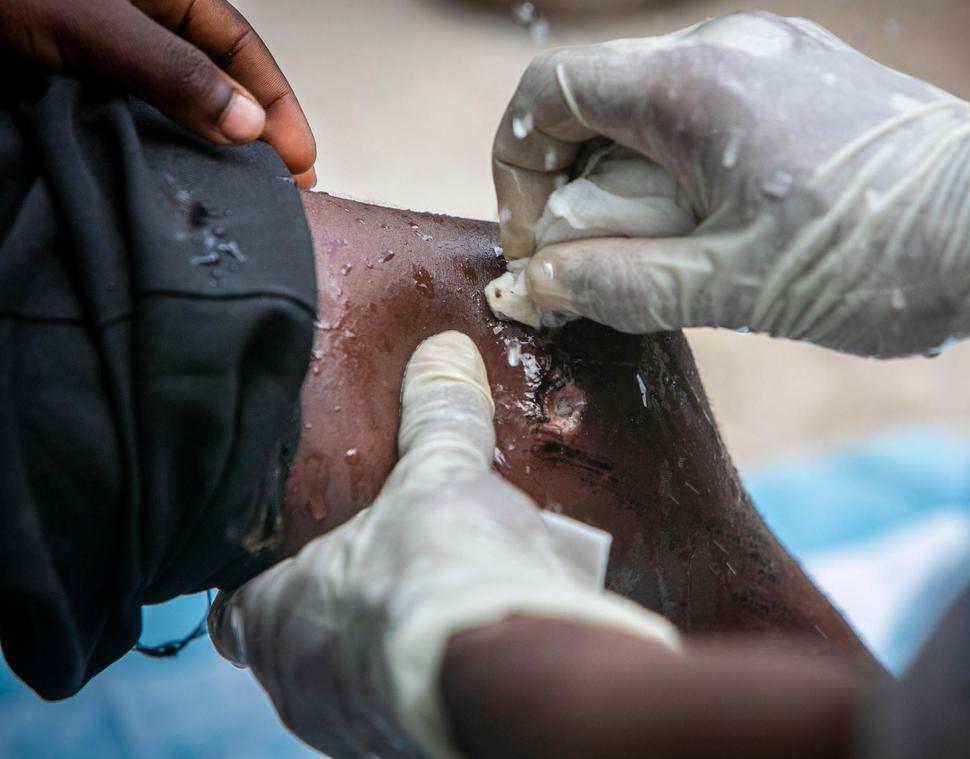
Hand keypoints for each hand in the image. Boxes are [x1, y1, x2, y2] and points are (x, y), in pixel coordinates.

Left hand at [1, 0, 315, 186]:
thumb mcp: (95, 23)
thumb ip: (173, 71)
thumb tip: (247, 125)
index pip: (240, 48)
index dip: (277, 104)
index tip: (300, 164)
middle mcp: (133, 22)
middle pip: (214, 79)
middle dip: (250, 134)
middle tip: (276, 192)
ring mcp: (97, 56)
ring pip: (169, 109)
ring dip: (200, 152)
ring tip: (228, 196)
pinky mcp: (61, 88)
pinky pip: (119, 126)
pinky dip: (144, 157)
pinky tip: (158, 185)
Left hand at [210, 331, 676, 757]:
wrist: (513, 675)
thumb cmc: (445, 572)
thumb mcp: (441, 477)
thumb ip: (436, 416)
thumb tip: (444, 351)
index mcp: (278, 617)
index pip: (237, 606)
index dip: (269, 575)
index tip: (306, 549)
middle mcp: (299, 686)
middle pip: (298, 645)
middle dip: (342, 608)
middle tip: (389, 568)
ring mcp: (352, 727)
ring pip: (351, 682)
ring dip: (387, 646)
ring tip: (442, 605)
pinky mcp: (407, 748)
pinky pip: (403, 708)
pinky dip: (428, 677)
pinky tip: (472, 647)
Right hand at [493, 12, 969, 356]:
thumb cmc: (878, 259)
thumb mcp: (733, 289)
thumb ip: (618, 285)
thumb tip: (535, 284)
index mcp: (691, 86)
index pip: (545, 92)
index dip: (515, 168)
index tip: (539, 243)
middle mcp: (726, 46)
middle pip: (598, 100)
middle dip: (577, 186)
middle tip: (603, 266)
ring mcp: (772, 53)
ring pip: (654, 107)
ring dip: (634, 180)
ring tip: (677, 254)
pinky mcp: (808, 76)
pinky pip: (711, 110)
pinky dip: (687, 165)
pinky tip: (728, 225)